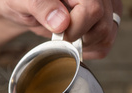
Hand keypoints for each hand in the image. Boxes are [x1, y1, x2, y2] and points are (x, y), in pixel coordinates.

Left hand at [0, 0, 122, 58]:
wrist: (25, 5)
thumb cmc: (23, 0)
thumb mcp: (23, 1)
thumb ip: (41, 6)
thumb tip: (62, 22)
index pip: (92, 10)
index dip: (74, 28)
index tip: (57, 33)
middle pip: (103, 24)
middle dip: (79, 38)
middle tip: (60, 36)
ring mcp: (105, 4)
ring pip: (108, 34)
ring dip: (86, 45)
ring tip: (67, 38)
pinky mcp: (106, 17)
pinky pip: (107, 40)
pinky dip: (91, 49)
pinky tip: (76, 43)